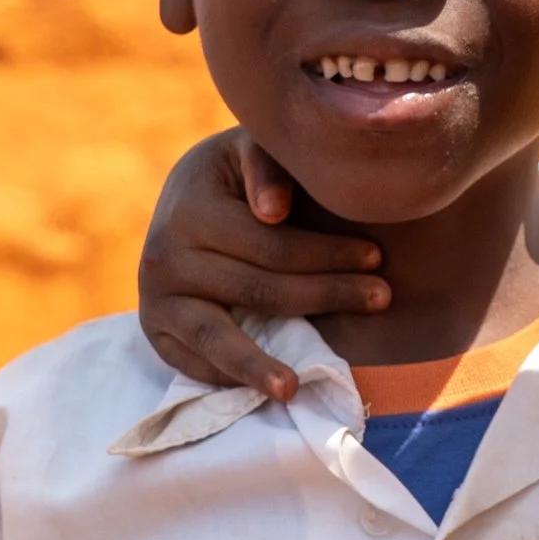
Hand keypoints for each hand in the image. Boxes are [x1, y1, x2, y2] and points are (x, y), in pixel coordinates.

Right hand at [136, 129, 387, 398]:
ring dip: (259, 365)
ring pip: (218, 338)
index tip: (377, 257)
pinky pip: (196, 363)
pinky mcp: (157, 331)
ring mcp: (155, 299)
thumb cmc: (235, 175)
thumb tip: (273, 211)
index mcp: (189, 209)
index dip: (327, 254)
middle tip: (382, 298)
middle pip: (257, 291)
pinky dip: (232, 377)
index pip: (271, 246)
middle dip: (326, 295)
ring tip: (294, 388)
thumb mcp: (248, 151)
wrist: (184, 199)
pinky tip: (270, 386)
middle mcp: (163, 256)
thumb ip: (267, 166)